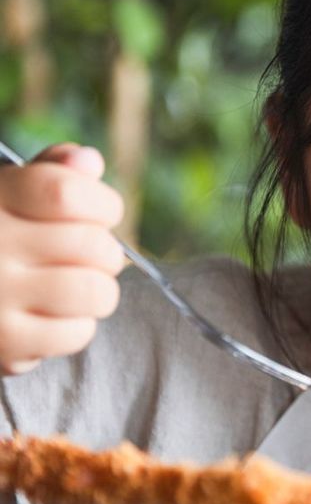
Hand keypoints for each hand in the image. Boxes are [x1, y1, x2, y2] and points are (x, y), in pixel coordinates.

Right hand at [0, 143, 124, 375]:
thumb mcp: (9, 195)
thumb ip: (51, 173)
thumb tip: (88, 161)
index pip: (65, 193)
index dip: (103, 203)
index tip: (105, 214)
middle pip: (92, 245)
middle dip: (107, 253)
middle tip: (90, 258)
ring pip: (93, 291)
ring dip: (100, 292)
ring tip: (79, 288)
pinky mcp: (3, 342)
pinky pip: (76, 333)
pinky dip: (78, 327)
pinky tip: (55, 317)